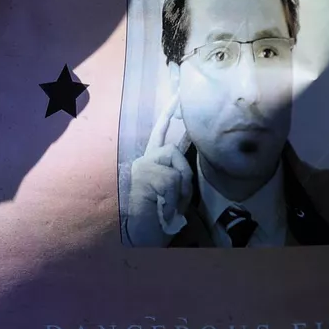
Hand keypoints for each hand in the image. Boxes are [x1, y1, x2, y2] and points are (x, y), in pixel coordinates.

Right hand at [126, 92, 192, 245]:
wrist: (140, 236)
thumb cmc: (157, 218)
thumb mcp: (172, 192)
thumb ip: (179, 174)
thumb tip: (189, 165)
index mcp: (150, 163)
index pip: (159, 133)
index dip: (168, 112)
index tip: (177, 92)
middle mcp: (143, 160)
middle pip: (172, 149)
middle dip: (181, 170)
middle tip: (174, 195)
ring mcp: (142, 166)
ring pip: (178, 166)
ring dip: (181, 189)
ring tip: (170, 207)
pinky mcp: (144, 174)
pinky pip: (173, 180)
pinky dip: (174, 198)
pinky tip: (163, 209)